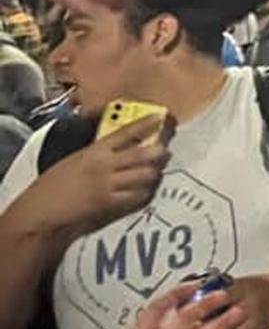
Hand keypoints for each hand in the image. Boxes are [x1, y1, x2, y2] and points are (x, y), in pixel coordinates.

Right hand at [14, 115, 169, 235]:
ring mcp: (109, 184)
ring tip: (157, 171)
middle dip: (159, 152)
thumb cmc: (53, 183)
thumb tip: (119, 148)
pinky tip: (146, 190)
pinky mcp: (110, 203)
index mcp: (94, 150)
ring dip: (155, 173)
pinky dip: (146, 192)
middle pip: (142, 155)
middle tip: (165, 151)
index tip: (160, 118)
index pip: (125, 133)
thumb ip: (97, 153)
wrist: (42, 210)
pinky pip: (138, 196)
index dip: (145, 125)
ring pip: (145, 175)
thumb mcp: (75, 159)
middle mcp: (105, 165)